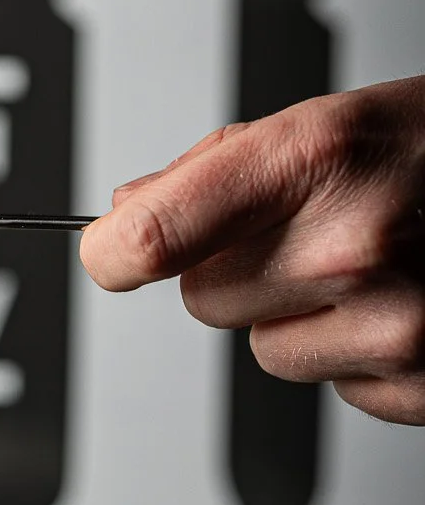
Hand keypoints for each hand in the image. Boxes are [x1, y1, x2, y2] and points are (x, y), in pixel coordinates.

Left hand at [79, 77, 424, 424]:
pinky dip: (358, 352)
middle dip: (237, 269)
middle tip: (311, 230)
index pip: (153, 238)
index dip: (115, 250)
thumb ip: (218, 168)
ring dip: (299, 314)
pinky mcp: (422, 387)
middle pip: (202, 300)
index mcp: (317, 160)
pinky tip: (409, 299)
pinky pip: (334, 383)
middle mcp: (353, 247)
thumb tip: (126, 217)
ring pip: (265, 349)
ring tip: (374, 264)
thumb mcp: (336, 118)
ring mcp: (395, 326)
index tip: (111, 251)